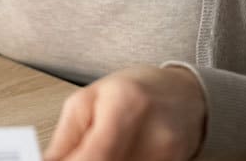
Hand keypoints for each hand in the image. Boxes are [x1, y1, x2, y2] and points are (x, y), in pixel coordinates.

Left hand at [43, 66, 206, 160]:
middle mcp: (155, 134)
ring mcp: (169, 155)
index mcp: (126, 106)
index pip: (93, 157)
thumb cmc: (131, 91)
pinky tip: (116, 155)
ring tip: (99, 150)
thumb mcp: (85, 102)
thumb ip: (64, 141)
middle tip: (77, 155)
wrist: (180, 93)